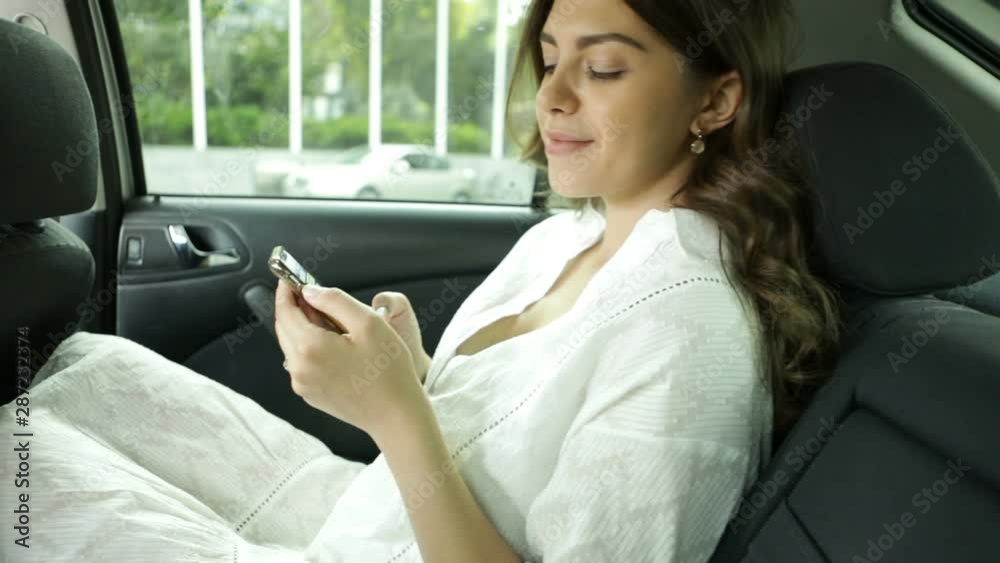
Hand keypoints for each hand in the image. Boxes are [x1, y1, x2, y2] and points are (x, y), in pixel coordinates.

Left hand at [273, 280, 429, 438]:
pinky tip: (335, 346)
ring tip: (333, 323)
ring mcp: (302, 384)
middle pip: (285, 328)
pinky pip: (302, 363)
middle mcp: (298, 368)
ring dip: (304, 329)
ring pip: (292, 346)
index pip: (285, 311)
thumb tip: (310, 292)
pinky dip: (310, 348)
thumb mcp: (368, 322)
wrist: (396, 415)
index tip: (290, 279)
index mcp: (310, 347)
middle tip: (315, 297)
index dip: (286, 291)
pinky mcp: (310, 394)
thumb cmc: (388, 371)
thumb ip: (334, 300)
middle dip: (296, 309)